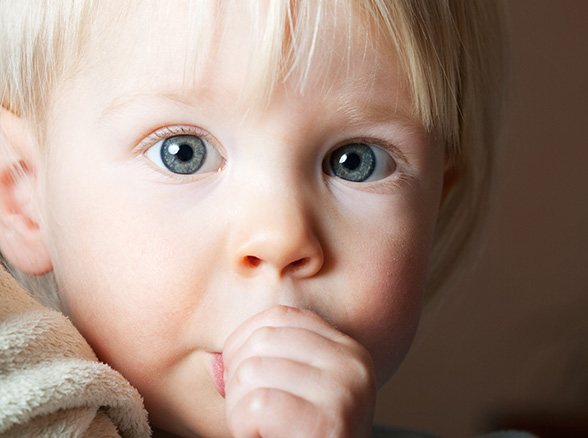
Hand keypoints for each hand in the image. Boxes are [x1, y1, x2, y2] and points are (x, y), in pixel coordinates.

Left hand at [223, 305, 375, 437]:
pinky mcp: (327, 422)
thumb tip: (218, 357)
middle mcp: (353, 363)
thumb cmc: (304, 435)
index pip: (279, 317)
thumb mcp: (301, 390)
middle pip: (262, 341)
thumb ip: (276, 361)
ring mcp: (344, 391)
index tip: (239, 374)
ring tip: (260, 428)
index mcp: (347, 349)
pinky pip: (257, 404)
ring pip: (253, 371)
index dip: (243, 341)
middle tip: (250, 411)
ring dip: (239, 408)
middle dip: (238, 377)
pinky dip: (243, 426)